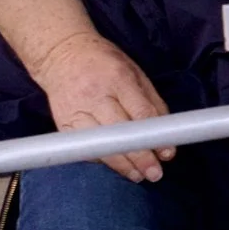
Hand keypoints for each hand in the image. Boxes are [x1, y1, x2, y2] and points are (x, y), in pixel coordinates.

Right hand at [29, 31, 174, 182]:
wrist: (61, 55)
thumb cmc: (106, 64)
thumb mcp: (137, 74)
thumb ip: (153, 105)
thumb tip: (165, 138)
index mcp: (118, 79)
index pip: (140, 113)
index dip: (155, 137)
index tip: (167, 155)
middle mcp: (95, 96)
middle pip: (119, 134)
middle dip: (139, 157)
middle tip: (154, 174)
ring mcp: (76, 111)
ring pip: (100, 146)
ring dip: (121, 165)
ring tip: (137, 175)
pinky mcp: (62, 124)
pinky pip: (85, 148)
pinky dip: (102, 158)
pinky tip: (116, 163)